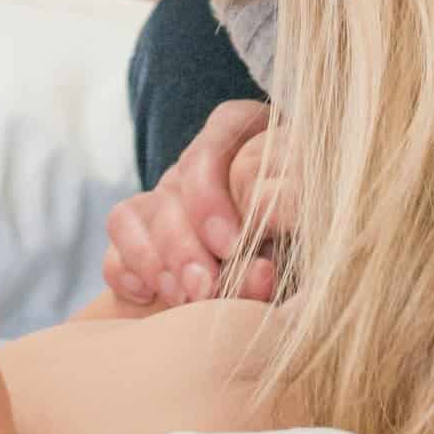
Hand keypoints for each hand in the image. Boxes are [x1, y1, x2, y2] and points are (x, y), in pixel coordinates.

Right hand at [102, 100, 296, 306]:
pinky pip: (115, 247)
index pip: (215, 142)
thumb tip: (262, 206)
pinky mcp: (142, 240)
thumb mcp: (314, 210)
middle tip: (206, 286)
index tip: (231, 245)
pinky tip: (151, 295)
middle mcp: (199, 163)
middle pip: (172, 187)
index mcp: (246, 134)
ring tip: (186, 298)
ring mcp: (165, 200)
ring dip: (158, 261)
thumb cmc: (318, 235)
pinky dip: (128, 270)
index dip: (212, 196)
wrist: (304, 284)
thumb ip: (293, 199)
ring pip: (136, 214)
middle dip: (185, 243)